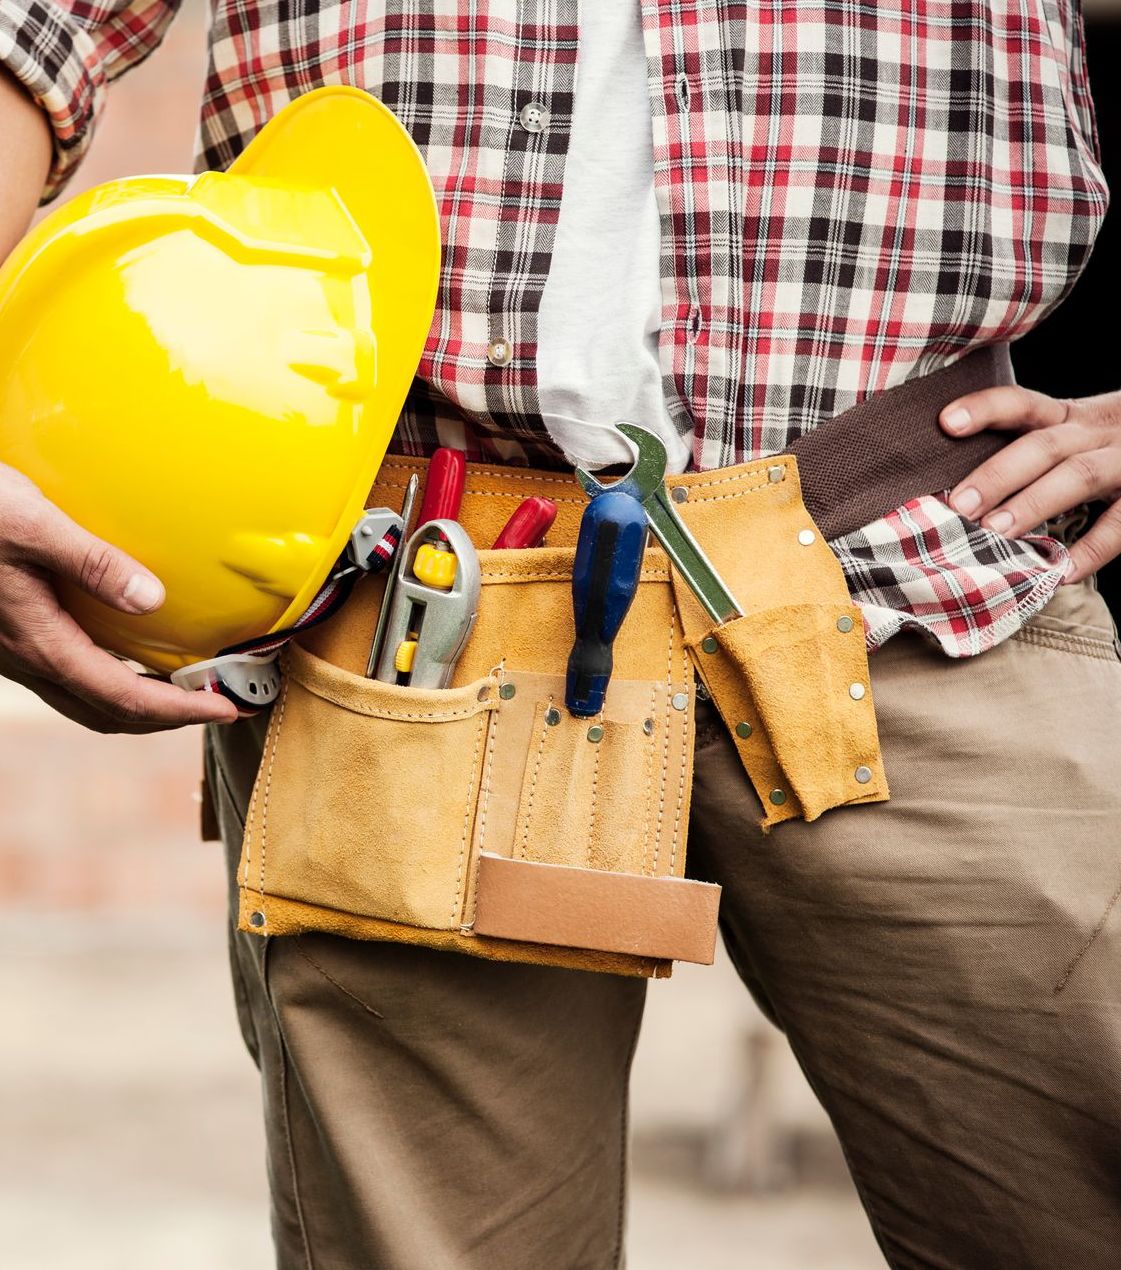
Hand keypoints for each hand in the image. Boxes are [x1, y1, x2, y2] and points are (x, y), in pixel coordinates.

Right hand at [0, 464, 237, 732]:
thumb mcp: (31, 522)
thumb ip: (92, 561)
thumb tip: (153, 599)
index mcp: (41, 642)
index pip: (126, 698)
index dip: (182, 711)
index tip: (229, 708)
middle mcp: (27, 659)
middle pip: (109, 714)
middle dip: (169, 719)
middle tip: (220, 705)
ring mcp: (15, 653)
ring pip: (86, 701)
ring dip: (139, 704)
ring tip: (185, 688)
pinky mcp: (9, 637)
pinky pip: (68, 677)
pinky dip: (110, 680)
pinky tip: (129, 653)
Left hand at [939, 385, 1120, 583]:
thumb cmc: (1110, 450)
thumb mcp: (1076, 436)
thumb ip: (1031, 453)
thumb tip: (961, 495)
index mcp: (1070, 417)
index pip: (1023, 404)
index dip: (985, 409)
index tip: (946, 422)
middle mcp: (1097, 432)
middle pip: (1044, 446)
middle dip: (998, 474)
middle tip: (960, 505)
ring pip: (1079, 475)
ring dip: (1034, 504)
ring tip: (996, 532)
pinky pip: (1120, 524)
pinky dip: (1091, 550)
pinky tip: (1060, 572)